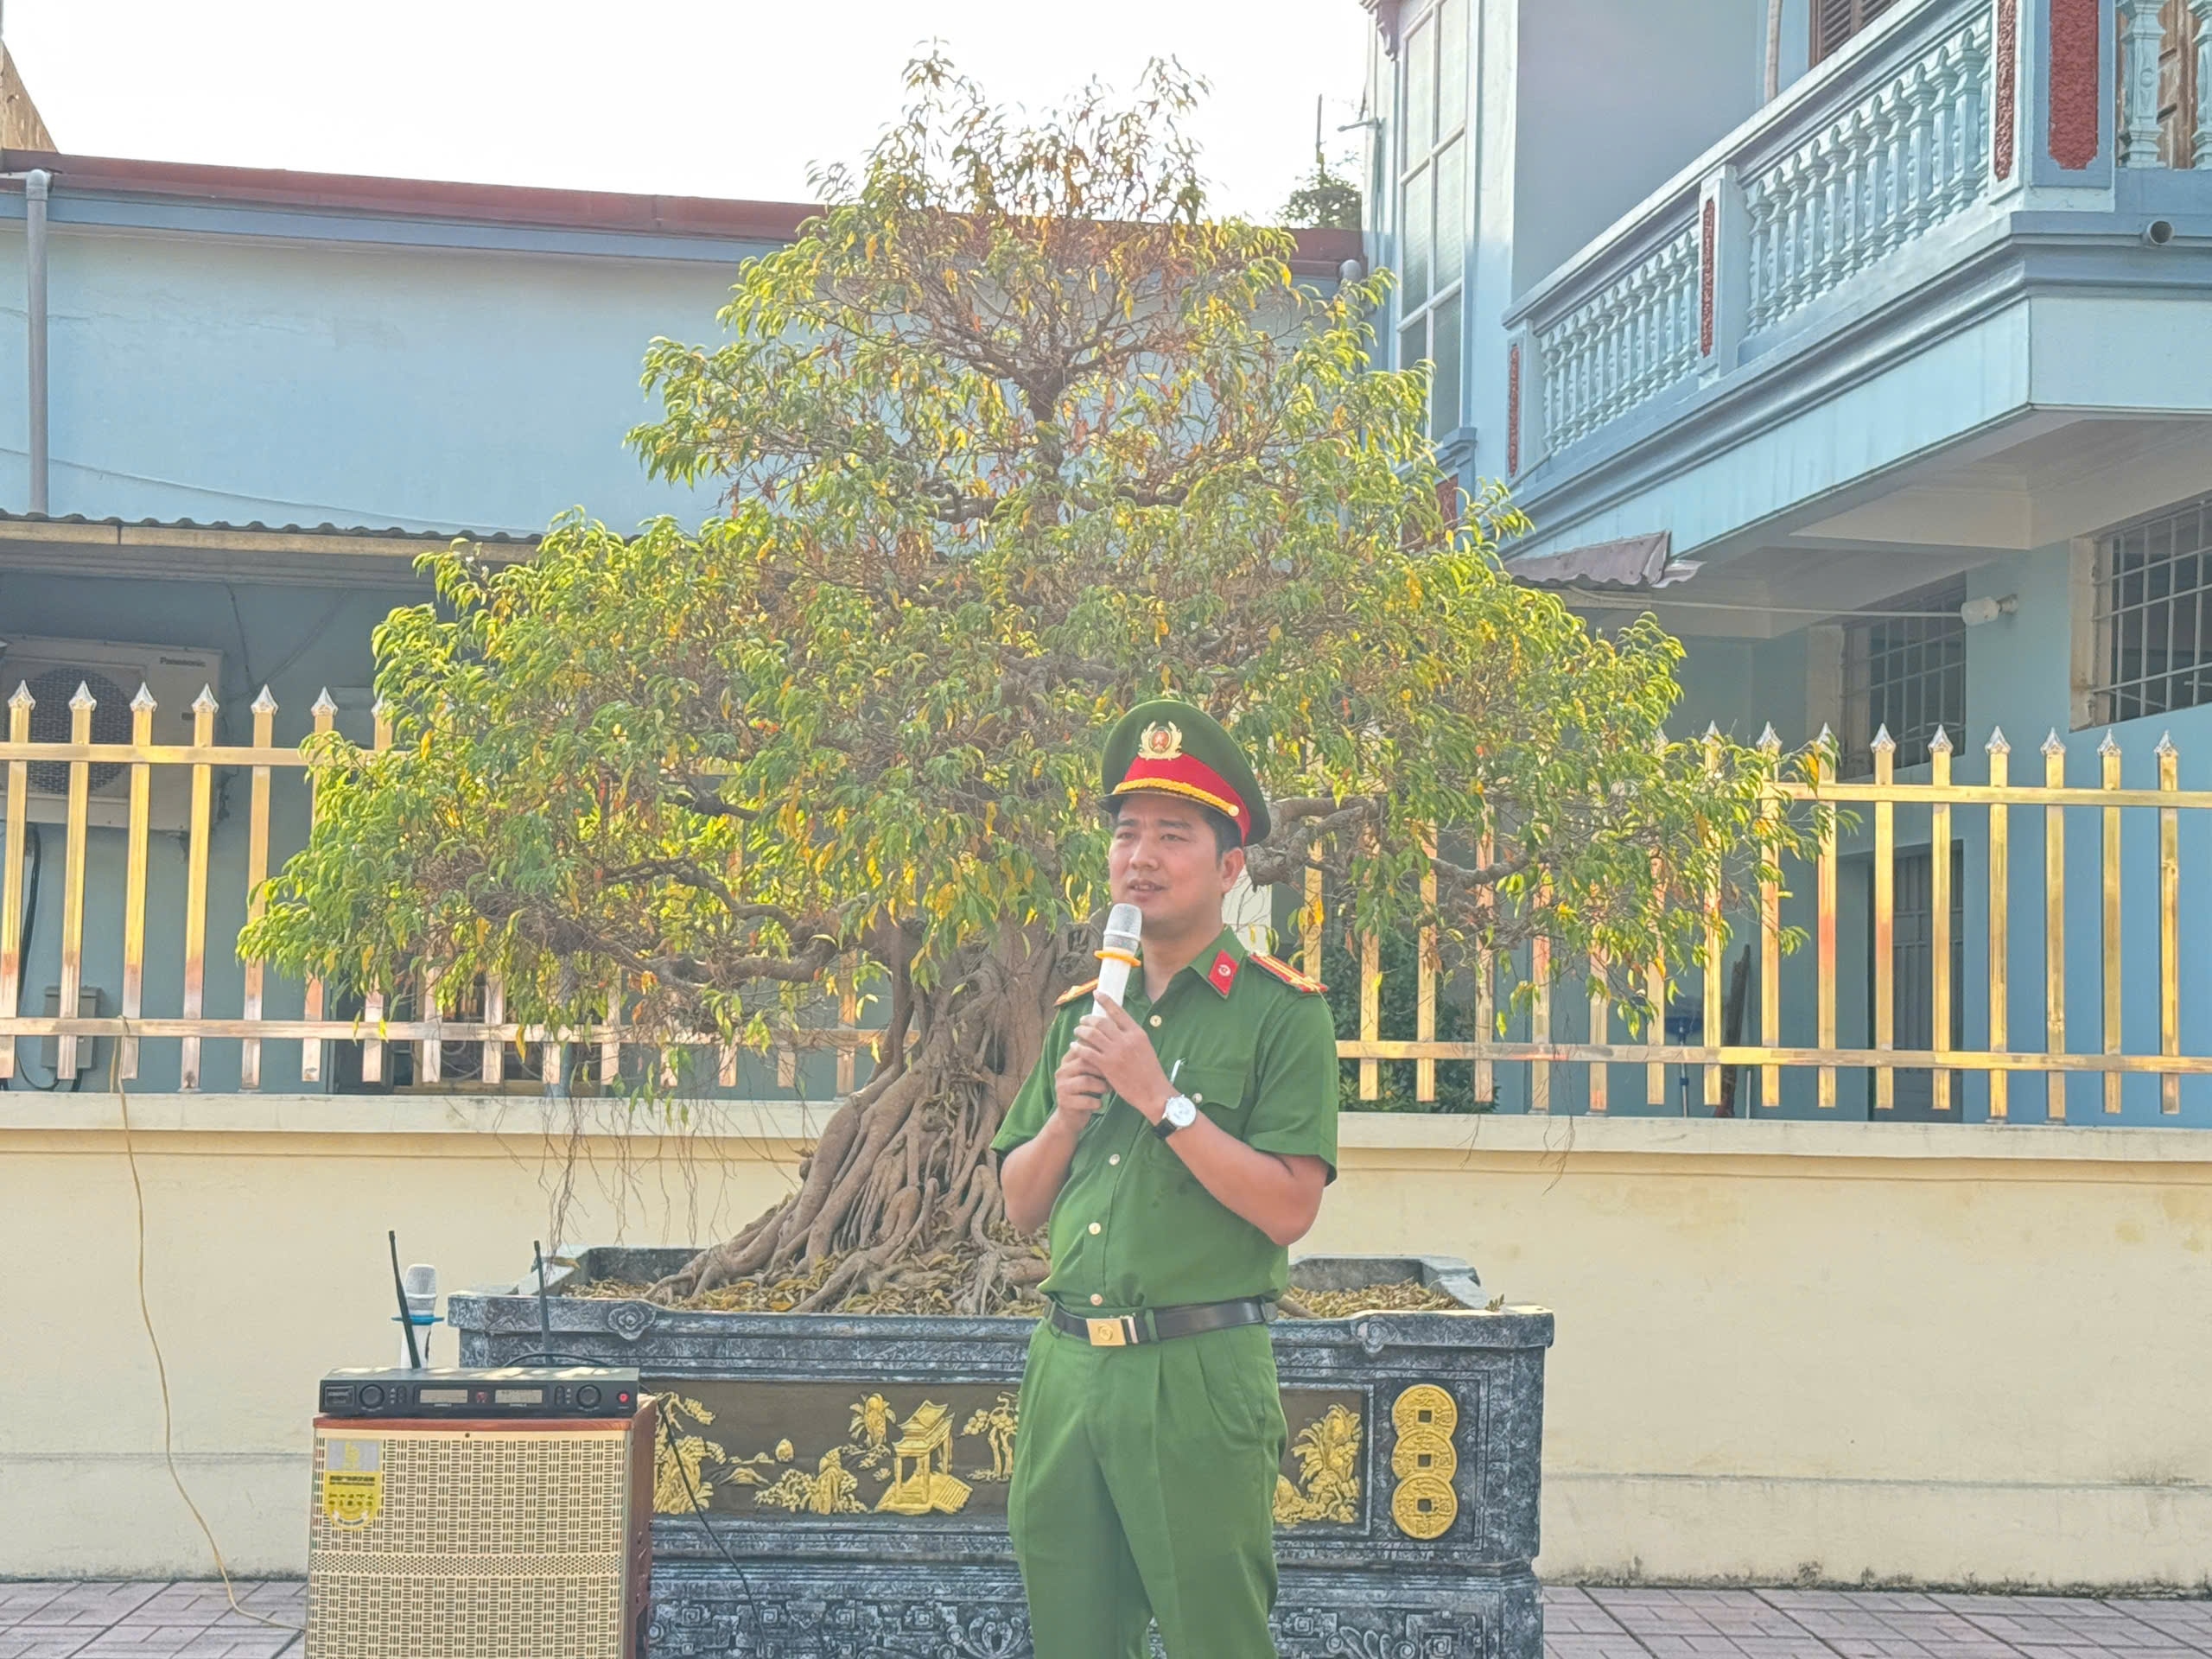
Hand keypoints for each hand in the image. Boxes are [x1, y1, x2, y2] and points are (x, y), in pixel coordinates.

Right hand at [1052, 1042, 1108, 1127]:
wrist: (1070, 1117)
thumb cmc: (1085, 1091)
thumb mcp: (1089, 1073)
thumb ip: (1095, 1059)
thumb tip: (1115, 1041)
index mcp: (1067, 1060)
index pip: (1083, 1048)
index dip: (1100, 1052)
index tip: (1115, 1057)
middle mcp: (1062, 1071)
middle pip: (1084, 1063)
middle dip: (1103, 1070)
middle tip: (1114, 1076)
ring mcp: (1061, 1086)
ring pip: (1085, 1081)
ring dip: (1101, 1086)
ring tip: (1108, 1090)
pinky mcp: (1064, 1102)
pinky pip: (1085, 1100)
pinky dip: (1096, 1102)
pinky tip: (1100, 1103)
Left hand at [1068, 998, 1172, 1122]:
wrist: (1154, 1092)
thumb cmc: (1150, 1072)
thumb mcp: (1145, 1047)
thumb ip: (1131, 1036)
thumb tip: (1118, 1027)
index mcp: (1137, 1033)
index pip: (1118, 1011)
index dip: (1106, 1000)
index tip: (1097, 993)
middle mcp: (1126, 1039)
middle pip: (1101, 1021)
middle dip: (1088, 1018)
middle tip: (1082, 1020)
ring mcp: (1115, 1052)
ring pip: (1091, 1034)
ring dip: (1081, 1030)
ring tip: (1077, 1031)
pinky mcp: (1107, 1066)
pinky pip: (1087, 1052)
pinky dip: (1078, 1047)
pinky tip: (1074, 1046)